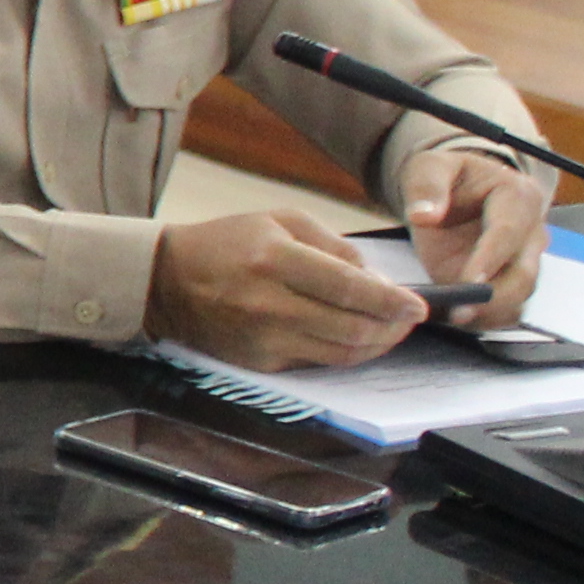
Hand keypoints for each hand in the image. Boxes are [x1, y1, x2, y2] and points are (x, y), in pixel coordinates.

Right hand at [148, 209, 424, 372]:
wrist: (166, 281)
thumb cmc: (227, 243)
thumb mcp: (279, 220)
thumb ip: (332, 245)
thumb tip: (375, 280)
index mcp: (275, 259)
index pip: (350, 288)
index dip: (391, 301)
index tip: (418, 305)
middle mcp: (269, 303)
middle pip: (352, 328)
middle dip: (392, 327)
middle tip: (409, 319)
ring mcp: (263, 338)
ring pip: (341, 353)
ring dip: (376, 345)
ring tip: (389, 330)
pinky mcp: (258, 362)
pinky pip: (316, 362)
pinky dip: (344, 352)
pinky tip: (355, 338)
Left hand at [404, 146, 555, 326]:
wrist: (455, 190)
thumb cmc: (446, 176)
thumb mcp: (429, 167)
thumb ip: (426, 187)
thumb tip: (423, 216)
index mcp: (519, 196)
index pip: (508, 232)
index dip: (490, 259)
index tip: (468, 282)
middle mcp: (532, 231)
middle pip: (524, 272)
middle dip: (494, 297)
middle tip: (459, 312)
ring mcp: (525, 259)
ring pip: (520, 295)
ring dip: (491, 313)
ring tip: (454, 318)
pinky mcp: (511, 281)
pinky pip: (509, 307)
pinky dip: (488, 319)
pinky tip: (459, 320)